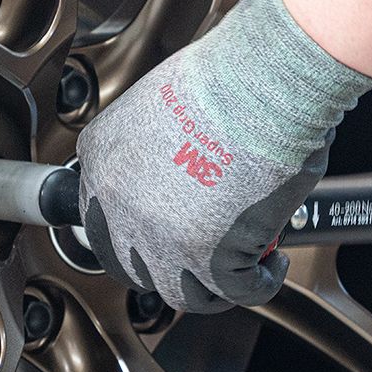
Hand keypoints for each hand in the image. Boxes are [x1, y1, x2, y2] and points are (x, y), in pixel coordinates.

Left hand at [76, 0, 371, 312]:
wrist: (260, 84)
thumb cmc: (224, 78)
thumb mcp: (157, 102)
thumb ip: (152, 145)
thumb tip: (175, 165)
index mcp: (102, 162)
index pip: (101, 220)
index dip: (134, 234)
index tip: (159, 233)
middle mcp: (121, 208)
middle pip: (132, 264)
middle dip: (165, 267)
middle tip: (195, 258)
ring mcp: (162, 240)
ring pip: (179, 292)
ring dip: (209, 287)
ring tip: (235, 269)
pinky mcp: (211, 260)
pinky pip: (234, 293)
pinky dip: (258, 283)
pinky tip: (271, 266)